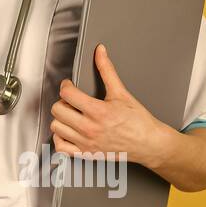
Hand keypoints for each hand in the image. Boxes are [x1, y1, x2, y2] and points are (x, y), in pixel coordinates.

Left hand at [48, 43, 167, 167]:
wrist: (149, 143)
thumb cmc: (138, 121)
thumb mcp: (121, 92)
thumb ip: (107, 70)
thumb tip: (100, 52)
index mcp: (98, 112)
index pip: (66, 94)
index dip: (66, 85)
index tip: (70, 85)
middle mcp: (90, 129)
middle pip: (57, 110)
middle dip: (62, 101)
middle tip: (71, 101)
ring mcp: (86, 143)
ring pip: (56, 127)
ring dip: (61, 119)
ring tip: (71, 115)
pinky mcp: (86, 154)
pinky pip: (60, 147)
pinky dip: (60, 138)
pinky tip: (69, 131)